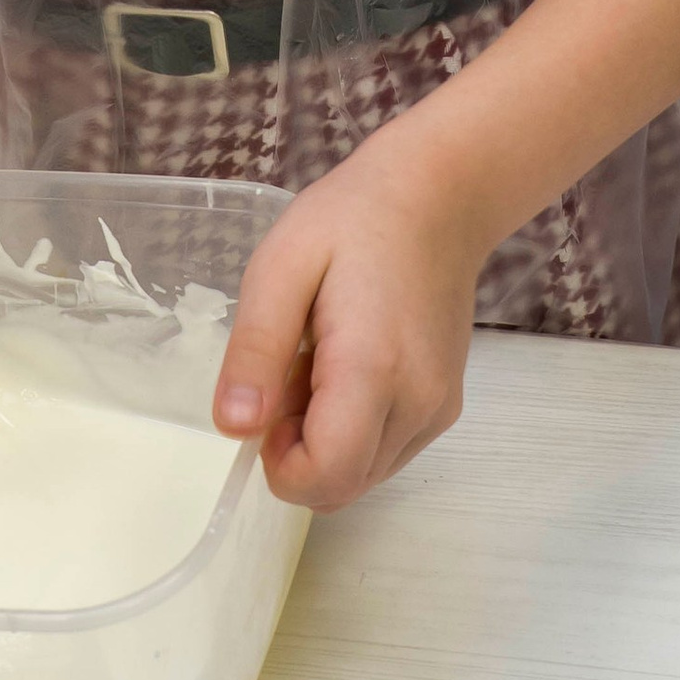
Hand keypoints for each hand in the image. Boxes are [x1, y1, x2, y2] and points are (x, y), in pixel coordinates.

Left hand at [210, 131, 489, 509]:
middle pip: (342, 485)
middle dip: (297, 450)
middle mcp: (417, 402)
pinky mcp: (445, 405)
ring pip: (363, 475)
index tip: (266, 406)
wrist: (439, 194)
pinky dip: (354, 431)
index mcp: (373, 367)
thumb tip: (234, 428)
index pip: (325, 475)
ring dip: (324, 442)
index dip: (279, 463)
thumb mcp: (282, 265)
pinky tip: (348, 365)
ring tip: (319, 360)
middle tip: (290, 370)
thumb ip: (257, 349)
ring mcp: (438, 408)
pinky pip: (386, 452)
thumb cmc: (353, 217)